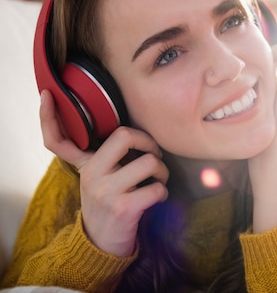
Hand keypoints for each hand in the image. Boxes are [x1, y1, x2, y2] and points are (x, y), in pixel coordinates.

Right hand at [39, 90, 168, 256]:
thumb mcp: (97, 179)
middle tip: (152, 154)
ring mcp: (106, 192)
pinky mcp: (124, 208)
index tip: (47, 96)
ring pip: (149, 162)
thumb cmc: (110, 204)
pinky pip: (157, 188)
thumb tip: (128, 131)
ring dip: (162, 171)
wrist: (102, 246)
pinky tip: (156, 197)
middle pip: (125, 136)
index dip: (48, 118)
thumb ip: (103, 157)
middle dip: (150, 143)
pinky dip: (164, 191)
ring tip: (157, 179)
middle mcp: (91, 175)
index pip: (58, 140)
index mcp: (84, 165)